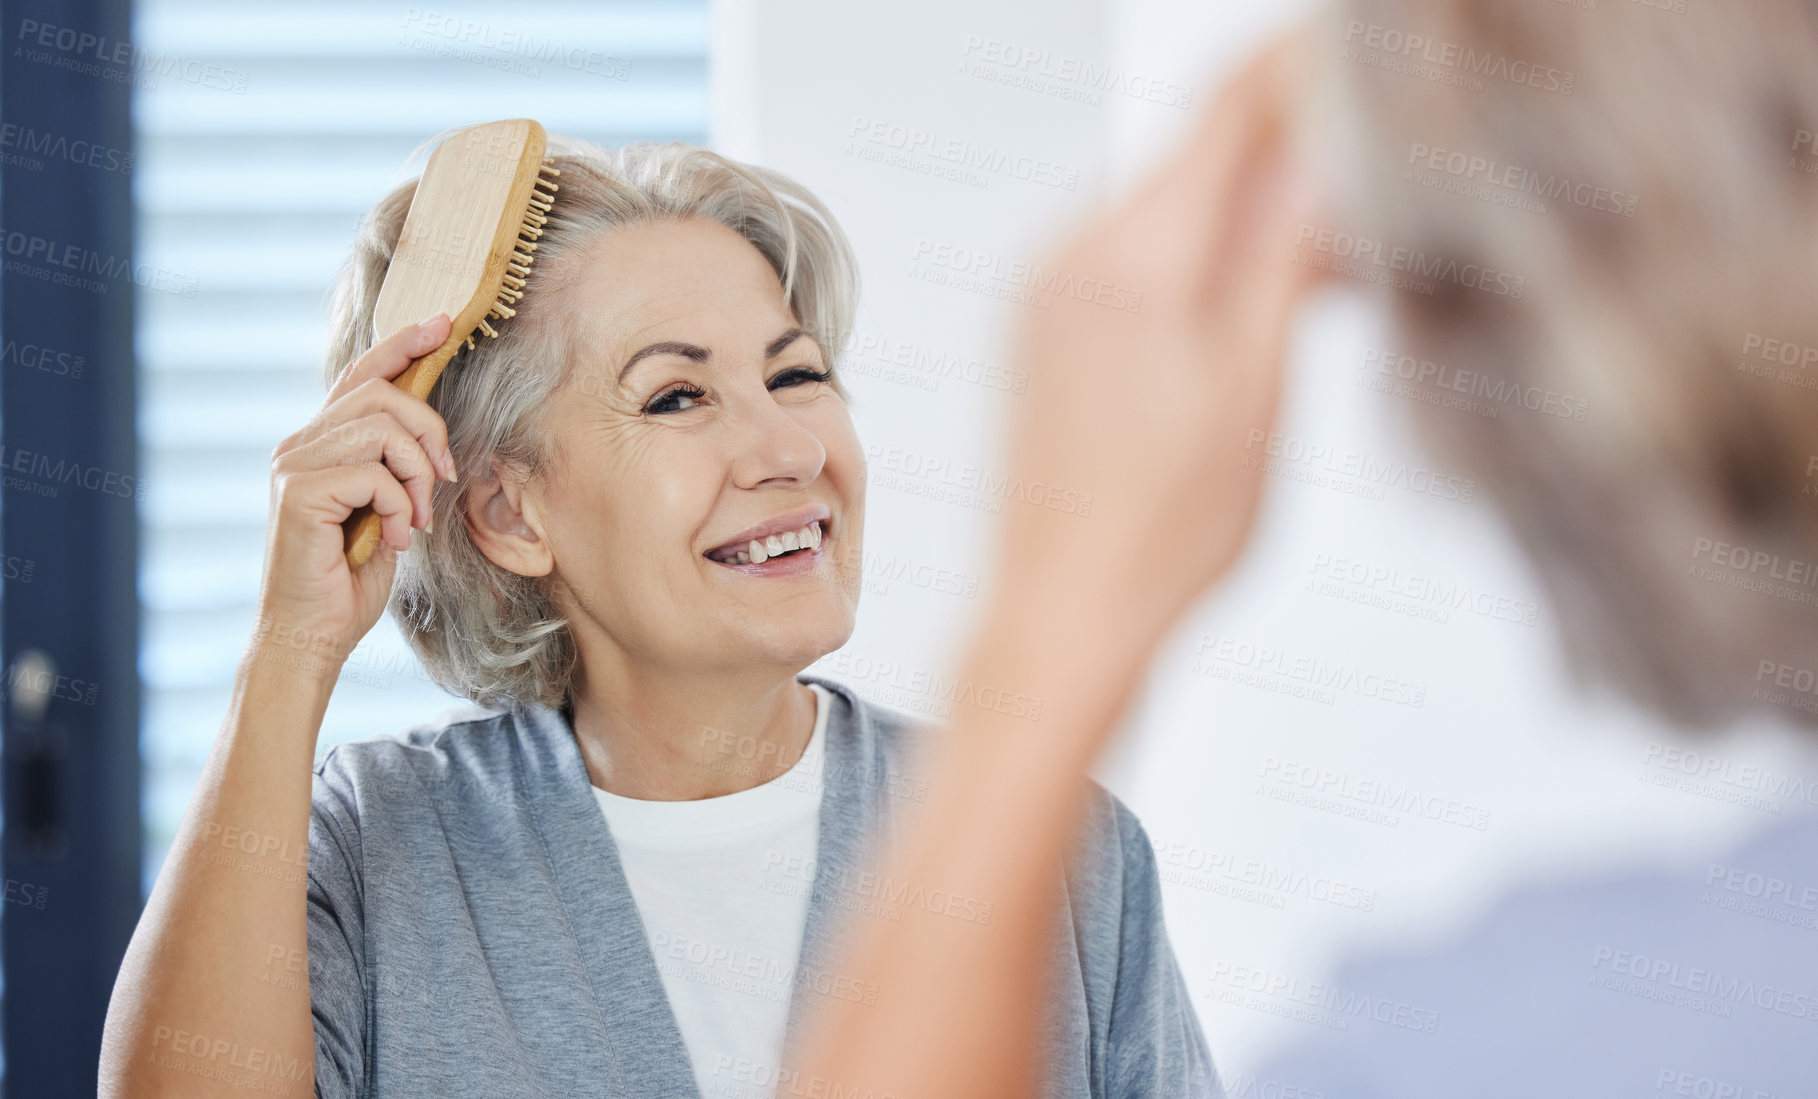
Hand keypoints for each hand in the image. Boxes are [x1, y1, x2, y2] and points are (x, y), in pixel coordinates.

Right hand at [250, 313, 456, 675]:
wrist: (314, 633)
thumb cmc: (349, 577)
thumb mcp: (386, 509)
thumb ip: (395, 466)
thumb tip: (430, 432)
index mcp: (319, 443)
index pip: (361, 376)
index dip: (402, 344)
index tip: (441, 324)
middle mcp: (299, 445)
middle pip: (383, 395)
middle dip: (430, 433)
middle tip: (439, 482)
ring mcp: (293, 465)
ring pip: (383, 430)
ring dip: (416, 477)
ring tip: (412, 519)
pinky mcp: (298, 492)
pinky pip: (374, 474)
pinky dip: (398, 508)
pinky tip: (391, 539)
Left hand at [991, 31, 1323, 657]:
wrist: (1060, 615)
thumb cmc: (1157, 537)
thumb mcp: (1258, 389)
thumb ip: (1288, 258)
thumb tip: (1324, 160)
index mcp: (1132, 262)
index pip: (1225, 112)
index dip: (1296, 65)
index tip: (1347, 43)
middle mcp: (1070, 259)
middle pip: (1198, 158)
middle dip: (1290, 156)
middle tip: (1371, 191)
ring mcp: (1046, 294)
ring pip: (1169, 209)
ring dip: (1249, 215)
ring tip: (1326, 273)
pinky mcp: (1040, 329)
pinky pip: (1130, 257)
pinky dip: (1197, 260)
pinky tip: (1247, 309)